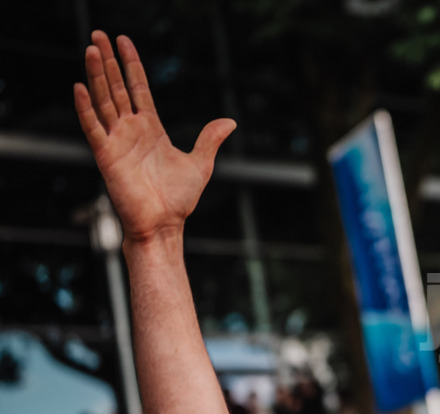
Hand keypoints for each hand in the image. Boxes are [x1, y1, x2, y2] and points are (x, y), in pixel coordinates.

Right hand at [73, 31, 234, 243]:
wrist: (165, 224)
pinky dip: (86, 108)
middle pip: (116, 87)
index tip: (123, 41)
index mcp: (151, 129)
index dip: (131, 65)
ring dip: (96, 75)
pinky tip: (80, 87)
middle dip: (108, 61)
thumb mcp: (201, 163)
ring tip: (91, 48)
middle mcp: (131, 131)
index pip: (138, 88)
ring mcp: (117, 141)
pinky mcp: (106, 156)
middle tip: (99, 33)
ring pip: (103, 100)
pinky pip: (93, 128)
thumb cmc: (179, 199)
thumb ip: (210, 139)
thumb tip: (230, 121)